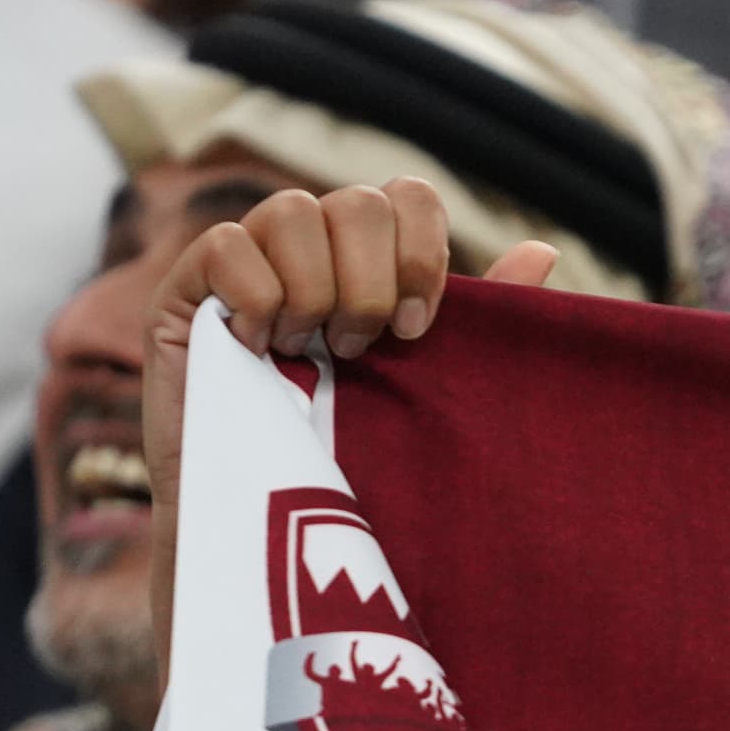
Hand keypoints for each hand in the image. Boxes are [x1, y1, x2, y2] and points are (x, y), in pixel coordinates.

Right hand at [137, 182, 558, 686]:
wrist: (276, 534)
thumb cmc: (361, 461)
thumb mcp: (435, 385)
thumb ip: (485, 321)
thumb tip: (544, 251)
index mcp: (368, 260)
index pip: (405, 196)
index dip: (421, 254)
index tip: (420, 332)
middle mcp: (309, 249)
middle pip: (356, 200)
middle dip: (371, 282)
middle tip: (358, 351)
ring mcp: (243, 263)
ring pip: (292, 212)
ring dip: (315, 293)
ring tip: (306, 354)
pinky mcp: (185, 292)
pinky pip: (227, 245)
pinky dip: (255, 300)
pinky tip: (255, 352)